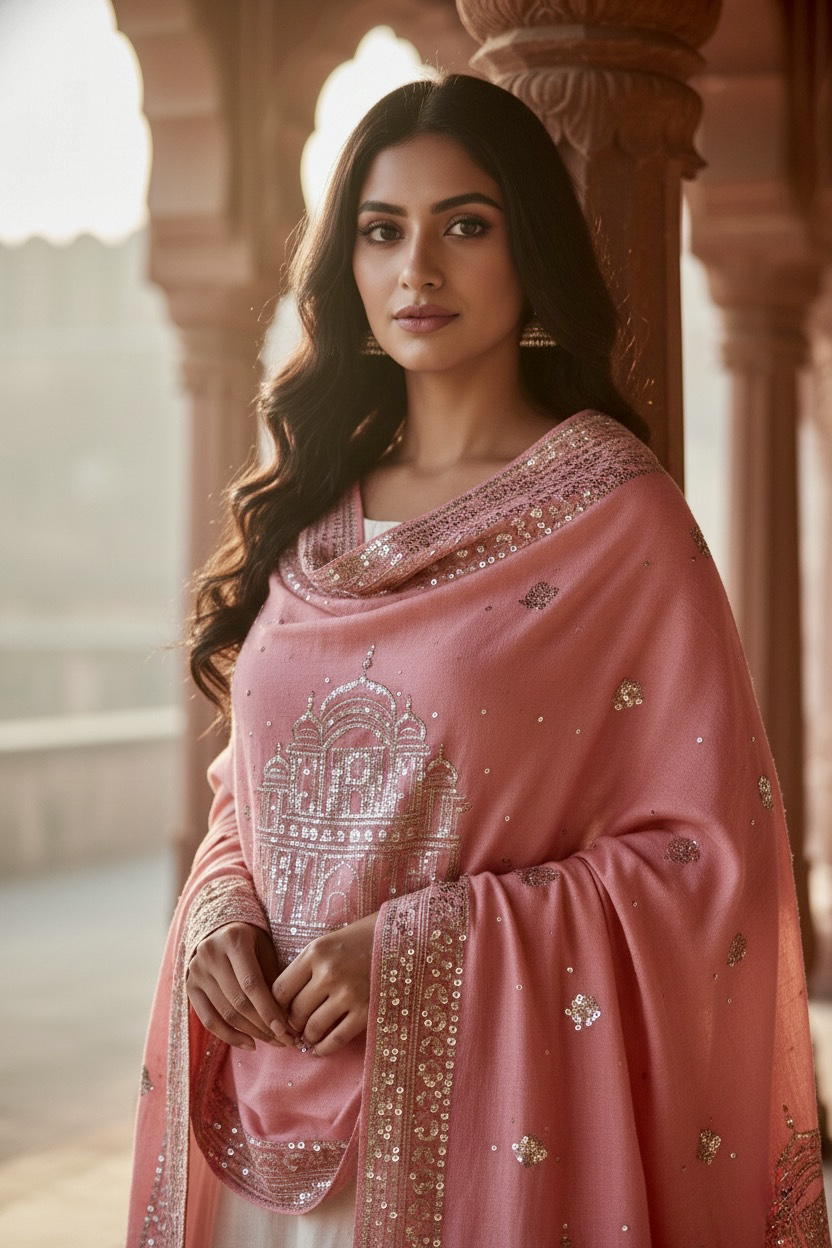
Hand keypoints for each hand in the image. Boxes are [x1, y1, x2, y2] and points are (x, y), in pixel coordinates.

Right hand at [186, 922, 292, 1050]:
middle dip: (263, 1025)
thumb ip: (273, 978)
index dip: (268, 1010)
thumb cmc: (251, 942)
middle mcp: (210, 953)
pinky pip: (208, 1020)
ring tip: (273, 1042)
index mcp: (234, 939)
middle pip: (238, 1001)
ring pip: (225, 1013)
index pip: (252, 983)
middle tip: (285, 1040)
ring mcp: (196, 971)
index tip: (285, 1030)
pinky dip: (229, 1036)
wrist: (220, 930)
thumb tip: (287, 1018)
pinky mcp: (189, 986)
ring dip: (251, 1033)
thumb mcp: (266, 950)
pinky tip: (249, 1044)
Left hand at [272, 912, 378, 1056]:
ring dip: (307, 1037)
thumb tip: (285, 1002)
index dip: (275, 1006)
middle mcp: (329, 973)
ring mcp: (348, 993)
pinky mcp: (366, 1010)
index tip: (280, 1011)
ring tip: (309, 1036)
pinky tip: (320, 1048)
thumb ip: (307, 968)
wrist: (404, 937)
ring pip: (313, 1028)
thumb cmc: (362, 939)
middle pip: (295, 1011)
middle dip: (292, 1023)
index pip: (280, 989)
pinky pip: (336, 1039)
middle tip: (295, 1026)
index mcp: (315, 952)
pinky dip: (324, 1049)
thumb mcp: (329, 943)